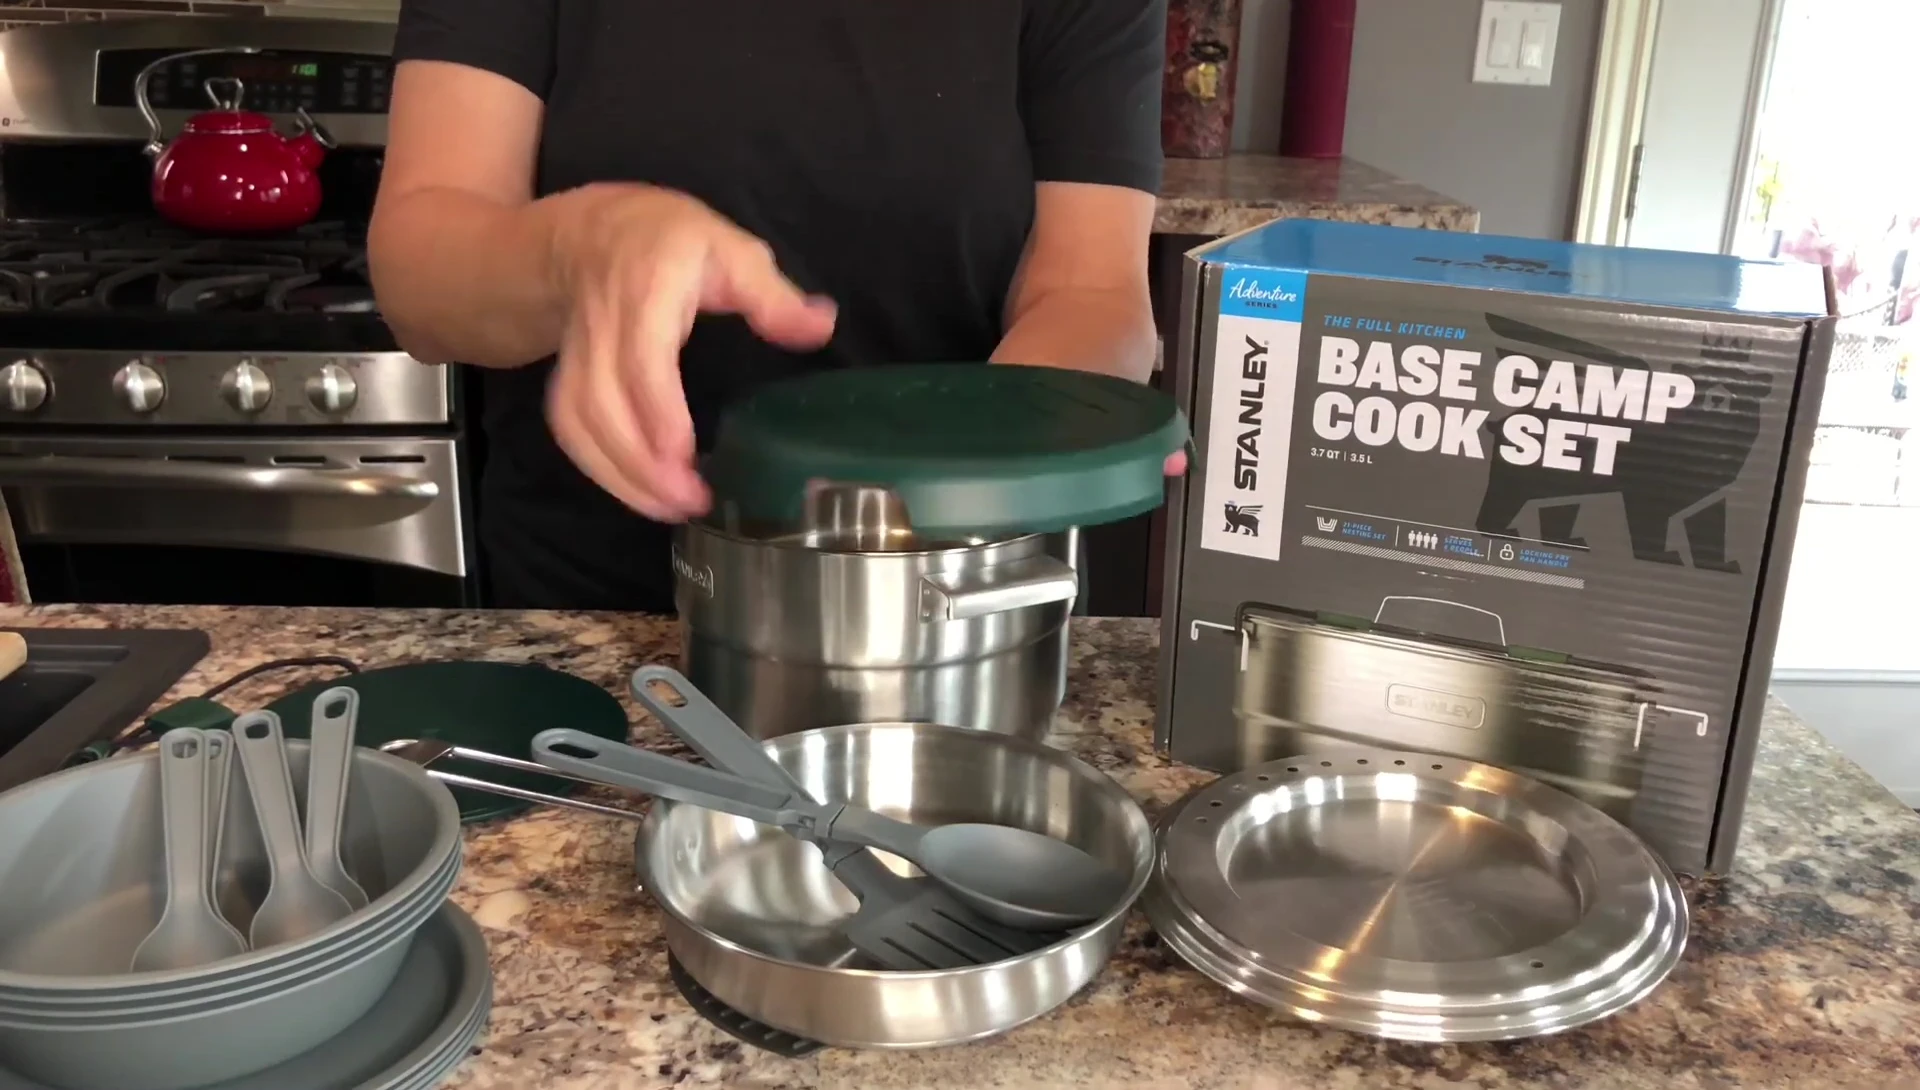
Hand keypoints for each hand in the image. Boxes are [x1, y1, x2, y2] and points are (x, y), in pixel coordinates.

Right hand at [546, 185, 836, 519]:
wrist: (591, 232)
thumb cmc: (670, 239)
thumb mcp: (729, 248)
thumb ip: (771, 294)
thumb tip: (820, 327)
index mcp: (646, 289)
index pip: (641, 357)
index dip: (656, 410)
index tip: (681, 455)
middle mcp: (602, 326)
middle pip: (602, 403)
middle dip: (640, 463)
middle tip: (690, 502)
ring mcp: (577, 354)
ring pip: (578, 421)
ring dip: (618, 474)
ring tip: (670, 509)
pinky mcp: (567, 377)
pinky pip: (569, 428)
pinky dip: (599, 467)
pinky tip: (640, 493)